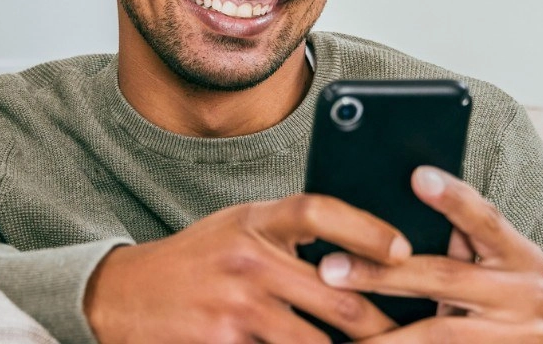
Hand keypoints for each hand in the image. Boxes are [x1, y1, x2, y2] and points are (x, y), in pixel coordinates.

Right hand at [84, 194, 411, 342]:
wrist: (123, 295)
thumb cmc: (198, 260)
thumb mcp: (239, 227)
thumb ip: (290, 232)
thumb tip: (361, 247)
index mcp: (255, 220)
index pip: (320, 211)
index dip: (367, 229)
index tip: (404, 250)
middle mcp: (247, 259)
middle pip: (334, 290)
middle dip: (381, 320)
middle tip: (419, 332)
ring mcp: (234, 306)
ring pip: (315, 340)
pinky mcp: (222, 343)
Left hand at [317, 167, 542, 342]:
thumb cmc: (491, 315)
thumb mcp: (485, 276)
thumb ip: (457, 251)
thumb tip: (390, 212)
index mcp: (522, 258)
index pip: (486, 219)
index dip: (453, 198)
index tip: (417, 176)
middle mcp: (530, 294)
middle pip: (445, 276)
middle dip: (382, 273)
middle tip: (332, 269)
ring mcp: (520, 335)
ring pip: (436, 332)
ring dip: (380, 333)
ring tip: (337, 326)